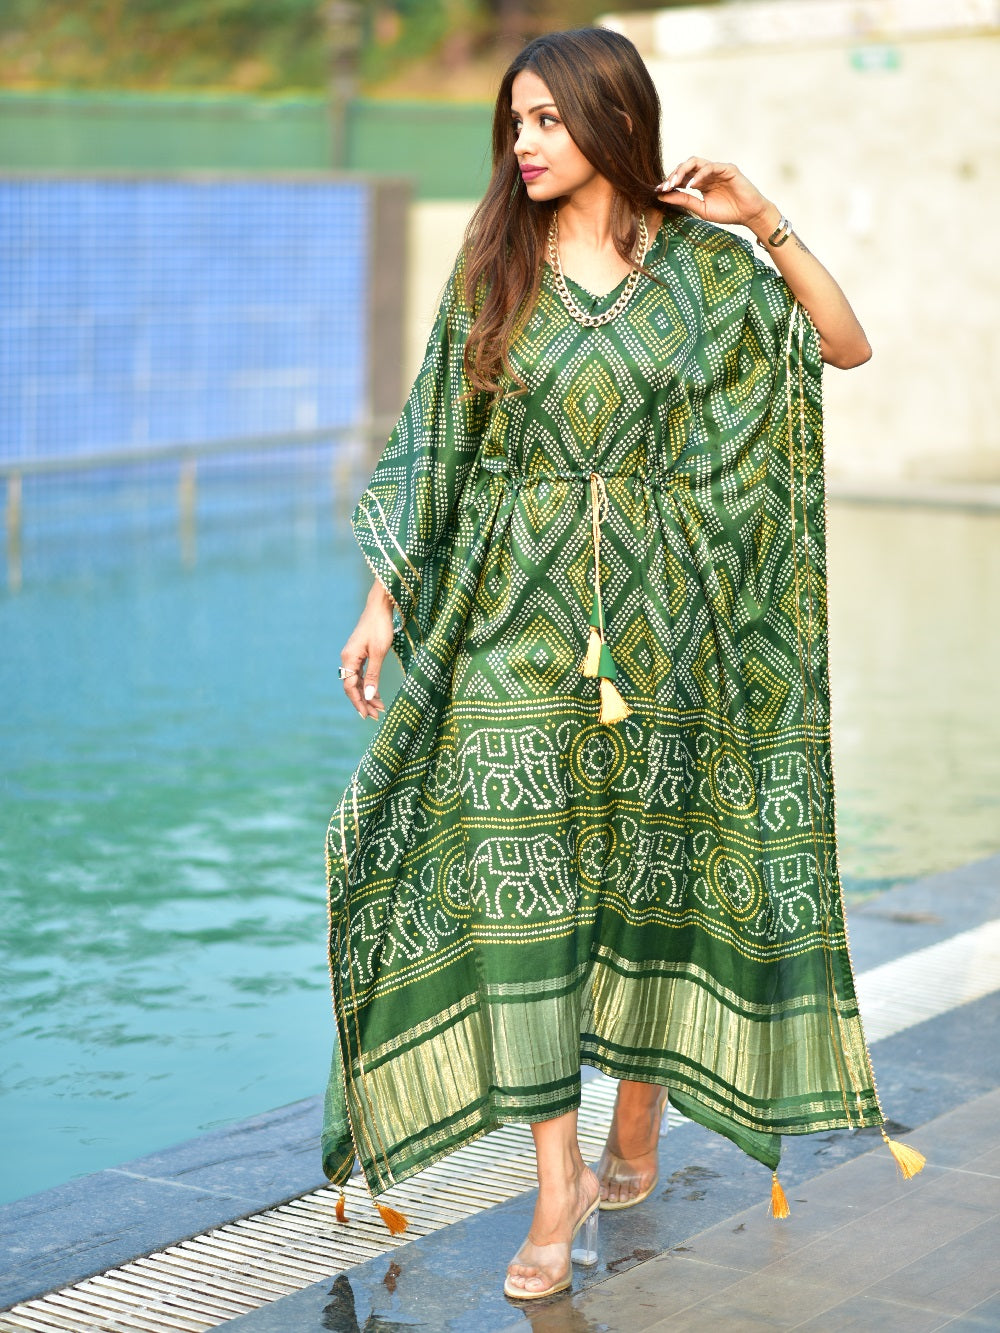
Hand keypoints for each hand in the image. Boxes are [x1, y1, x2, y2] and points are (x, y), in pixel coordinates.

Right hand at [340, 580, 393, 719]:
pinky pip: (361, 674)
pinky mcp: (359, 653)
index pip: (350, 687)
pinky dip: (369, 685)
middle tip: (377, 716)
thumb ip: (373, 675)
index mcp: (349, 659)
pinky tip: (376, 693)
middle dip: (364, 702)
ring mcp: (353, 656)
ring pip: (357, 681)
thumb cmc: (380, 627)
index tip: (368, 715)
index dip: (359, 702)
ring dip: (368, 695)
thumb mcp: (379, 653)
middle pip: (353, 687)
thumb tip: (370, 696)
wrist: (380, 606)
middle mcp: (347, 659)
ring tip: (380, 707)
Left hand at [656, 157, 774, 233]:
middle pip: (685, 166)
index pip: (682, 177)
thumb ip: (684, 200)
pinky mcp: (728, 169)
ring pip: (695, 162)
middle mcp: (707, 173)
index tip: (657, 191)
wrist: (749, 215)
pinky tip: (690, 185)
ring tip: (673, 183)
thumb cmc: (728, 212)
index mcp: (701, 182)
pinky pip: (710, 167)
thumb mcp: (701, 209)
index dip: (669, 182)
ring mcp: (717, 169)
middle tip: (664, 187)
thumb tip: (662, 196)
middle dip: (673, 176)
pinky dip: (699, 175)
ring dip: (682, 172)